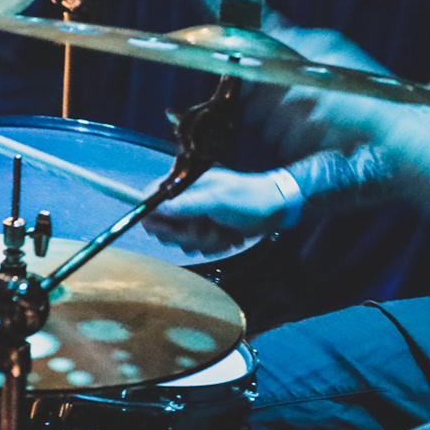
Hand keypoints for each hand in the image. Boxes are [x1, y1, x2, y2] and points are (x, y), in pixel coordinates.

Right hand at [142, 167, 299, 254]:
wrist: (276, 209)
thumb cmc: (249, 199)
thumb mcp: (220, 200)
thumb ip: (190, 204)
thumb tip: (160, 207)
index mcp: (187, 183)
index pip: (152, 197)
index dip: (155, 217)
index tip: (169, 231)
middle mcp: (188, 197)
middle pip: (165, 224)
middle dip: (187, 234)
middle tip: (207, 230)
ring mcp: (197, 214)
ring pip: (182, 238)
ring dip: (204, 241)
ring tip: (224, 233)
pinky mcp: (207, 228)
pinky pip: (197, 245)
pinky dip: (213, 245)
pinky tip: (229, 238)